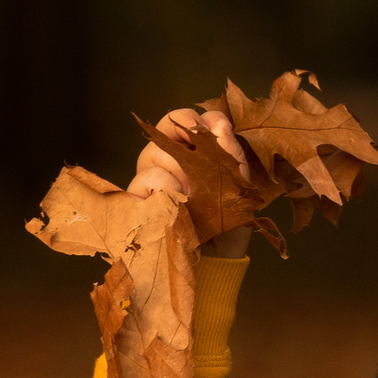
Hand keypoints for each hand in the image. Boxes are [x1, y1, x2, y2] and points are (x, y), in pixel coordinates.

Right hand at [129, 107, 253, 258]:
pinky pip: (145, 180)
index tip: (215, 128)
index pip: (179, 122)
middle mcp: (165, 164)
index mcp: (187, 155)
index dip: (193, 118)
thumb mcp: (237, 185)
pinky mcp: (140, 203)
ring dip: (179, 167)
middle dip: (187, 138)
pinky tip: (181, 202)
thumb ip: (230, 153)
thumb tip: (219, 124)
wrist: (219, 260)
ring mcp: (150, 183)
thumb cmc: (228, 222)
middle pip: (162, 132)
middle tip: (205, 158)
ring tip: (195, 190)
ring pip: (153, 154)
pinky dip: (166, 188)